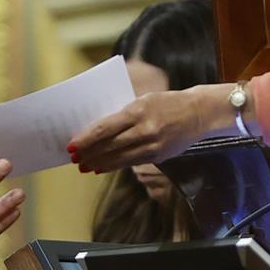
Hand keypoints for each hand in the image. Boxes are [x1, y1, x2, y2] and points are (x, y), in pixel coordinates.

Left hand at [70, 87, 218, 172]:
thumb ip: (123, 115)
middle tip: (74, 158)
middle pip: (109, 145)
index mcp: (138, 110)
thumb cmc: (166, 103)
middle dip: (89, 153)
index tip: (72, 145)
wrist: (198, 112)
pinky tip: (103, 167)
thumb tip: (98, 132)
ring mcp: (152, 145)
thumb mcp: (144, 101)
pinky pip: (131, 162)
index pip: (105, 128)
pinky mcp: (159, 156)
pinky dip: (114, 165)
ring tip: (84, 166)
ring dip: (99, 163)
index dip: (86, 139)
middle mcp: (145, 129)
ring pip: (119, 157)